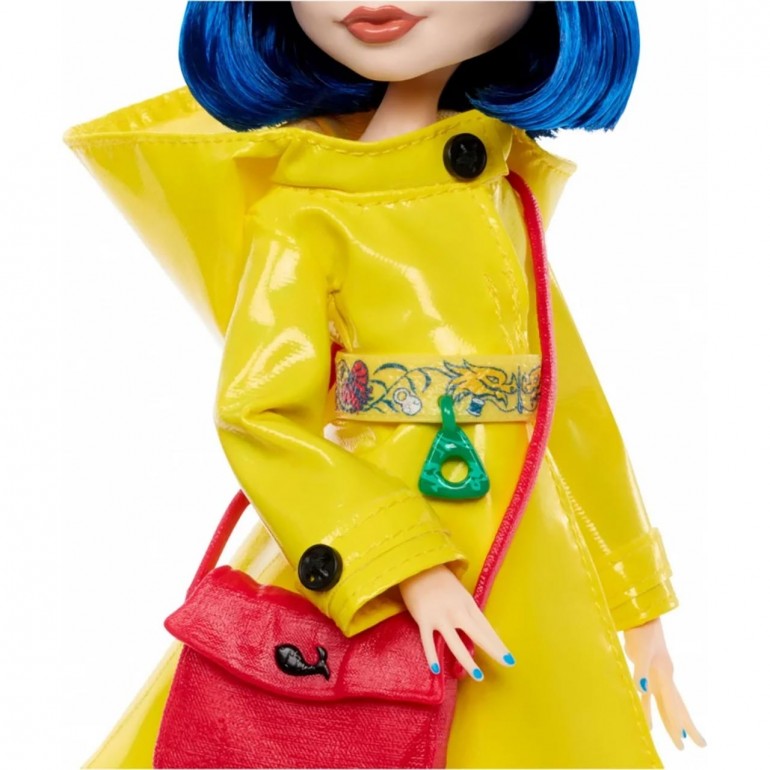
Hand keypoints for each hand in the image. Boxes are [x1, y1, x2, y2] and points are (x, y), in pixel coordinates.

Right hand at [398, 564, 514, 679]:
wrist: (416, 566)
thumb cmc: (438, 580)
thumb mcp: (458, 593)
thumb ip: (464, 610)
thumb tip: (472, 630)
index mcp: (467, 603)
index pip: (485, 627)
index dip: (497, 643)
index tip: (508, 658)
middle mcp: (457, 610)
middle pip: (478, 633)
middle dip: (494, 649)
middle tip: (506, 664)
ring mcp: (440, 615)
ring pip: (455, 642)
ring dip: (468, 661)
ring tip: (478, 676)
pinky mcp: (424, 619)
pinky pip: (428, 641)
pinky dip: (432, 655)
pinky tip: (436, 669)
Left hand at [623, 617, 705, 749]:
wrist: (640, 614)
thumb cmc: (640, 631)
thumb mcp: (640, 650)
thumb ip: (640, 669)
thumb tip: (641, 688)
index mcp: (664, 673)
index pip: (673, 702)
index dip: (677, 721)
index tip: (686, 741)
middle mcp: (664, 675)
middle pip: (677, 705)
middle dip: (685, 726)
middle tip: (700, 746)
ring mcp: (656, 673)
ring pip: (666, 702)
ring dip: (669, 720)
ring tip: (679, 742)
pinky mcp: (646, 669)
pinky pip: (651, 695)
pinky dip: (651, 708)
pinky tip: (648, 721)